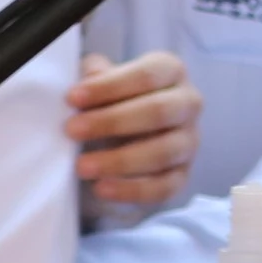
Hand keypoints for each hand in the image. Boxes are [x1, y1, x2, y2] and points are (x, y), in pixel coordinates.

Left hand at [66, 49, 201, 210]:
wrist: (127, 131)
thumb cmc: (115, 99)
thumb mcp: (104, 79)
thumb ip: (96, 75)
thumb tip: (87, 78)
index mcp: (171, 72)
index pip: (148, 75)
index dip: (110, 87)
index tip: (72, 98)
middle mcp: (188, 104)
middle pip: (159, 111)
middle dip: (112, 121)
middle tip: (72, 130)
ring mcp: (189, 141)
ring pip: (163, 152)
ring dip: (120, 161)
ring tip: (82, 166)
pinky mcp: (182, 174)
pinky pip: (164, 187)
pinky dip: (131, 190)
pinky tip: (101, 188)